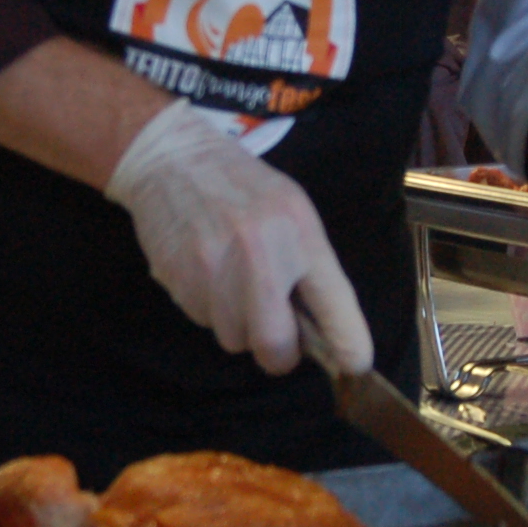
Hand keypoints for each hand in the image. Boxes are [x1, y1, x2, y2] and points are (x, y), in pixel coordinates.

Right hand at [103, 101, 370, 376]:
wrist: (172, 160)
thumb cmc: (243, 188)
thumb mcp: (292, 211)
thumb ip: (310, 267)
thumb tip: (322, 333)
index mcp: (298, 233)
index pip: (334, 306)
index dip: (348, 346)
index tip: (355, 366)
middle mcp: (258, 254)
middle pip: (275, 347)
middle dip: (278, 350)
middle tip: (274, 327)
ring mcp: (214, 269)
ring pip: (234, 340)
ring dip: (238, 324)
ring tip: (232, 280)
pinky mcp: (178, 279)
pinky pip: (204, 322)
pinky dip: (209, 307)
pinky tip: (206, 270)